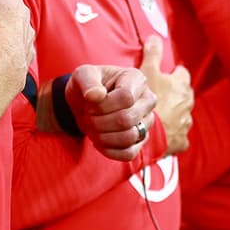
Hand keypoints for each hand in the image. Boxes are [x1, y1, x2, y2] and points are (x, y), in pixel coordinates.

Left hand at [38, 65, 157, 161]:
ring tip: (92, 127)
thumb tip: (96, 95)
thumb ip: (88, 82)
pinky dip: (109, 151)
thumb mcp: (82, 75)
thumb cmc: (88, 85)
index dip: (103, 105)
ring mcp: (147, 121)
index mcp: (137, 79)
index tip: (89, 102)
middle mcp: (147, 99)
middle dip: (99, 121)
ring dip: (102, 136)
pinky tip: (97, 142)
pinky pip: (129, 153)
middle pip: (127, 119)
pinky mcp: (141, 139)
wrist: (87, 102)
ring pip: (129, 137)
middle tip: (87, 116)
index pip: (126, 97)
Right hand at [140, 36, 193, 154]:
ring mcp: (186, 122)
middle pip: (183, 95)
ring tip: (160, 117)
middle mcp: (188, 103)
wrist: (147, 132)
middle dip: (175, 96)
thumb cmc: (147, 100)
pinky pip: (179, 137)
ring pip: (181, 116)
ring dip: (173, 116)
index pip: (182, 74)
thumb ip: (152, 54)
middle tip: (161, 97)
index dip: (174, 74)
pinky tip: (163, 135)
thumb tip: (154, 37)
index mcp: (181, 85)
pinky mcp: (182, 140)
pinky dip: (172, 135)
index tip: (167, 75)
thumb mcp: (146, 72)